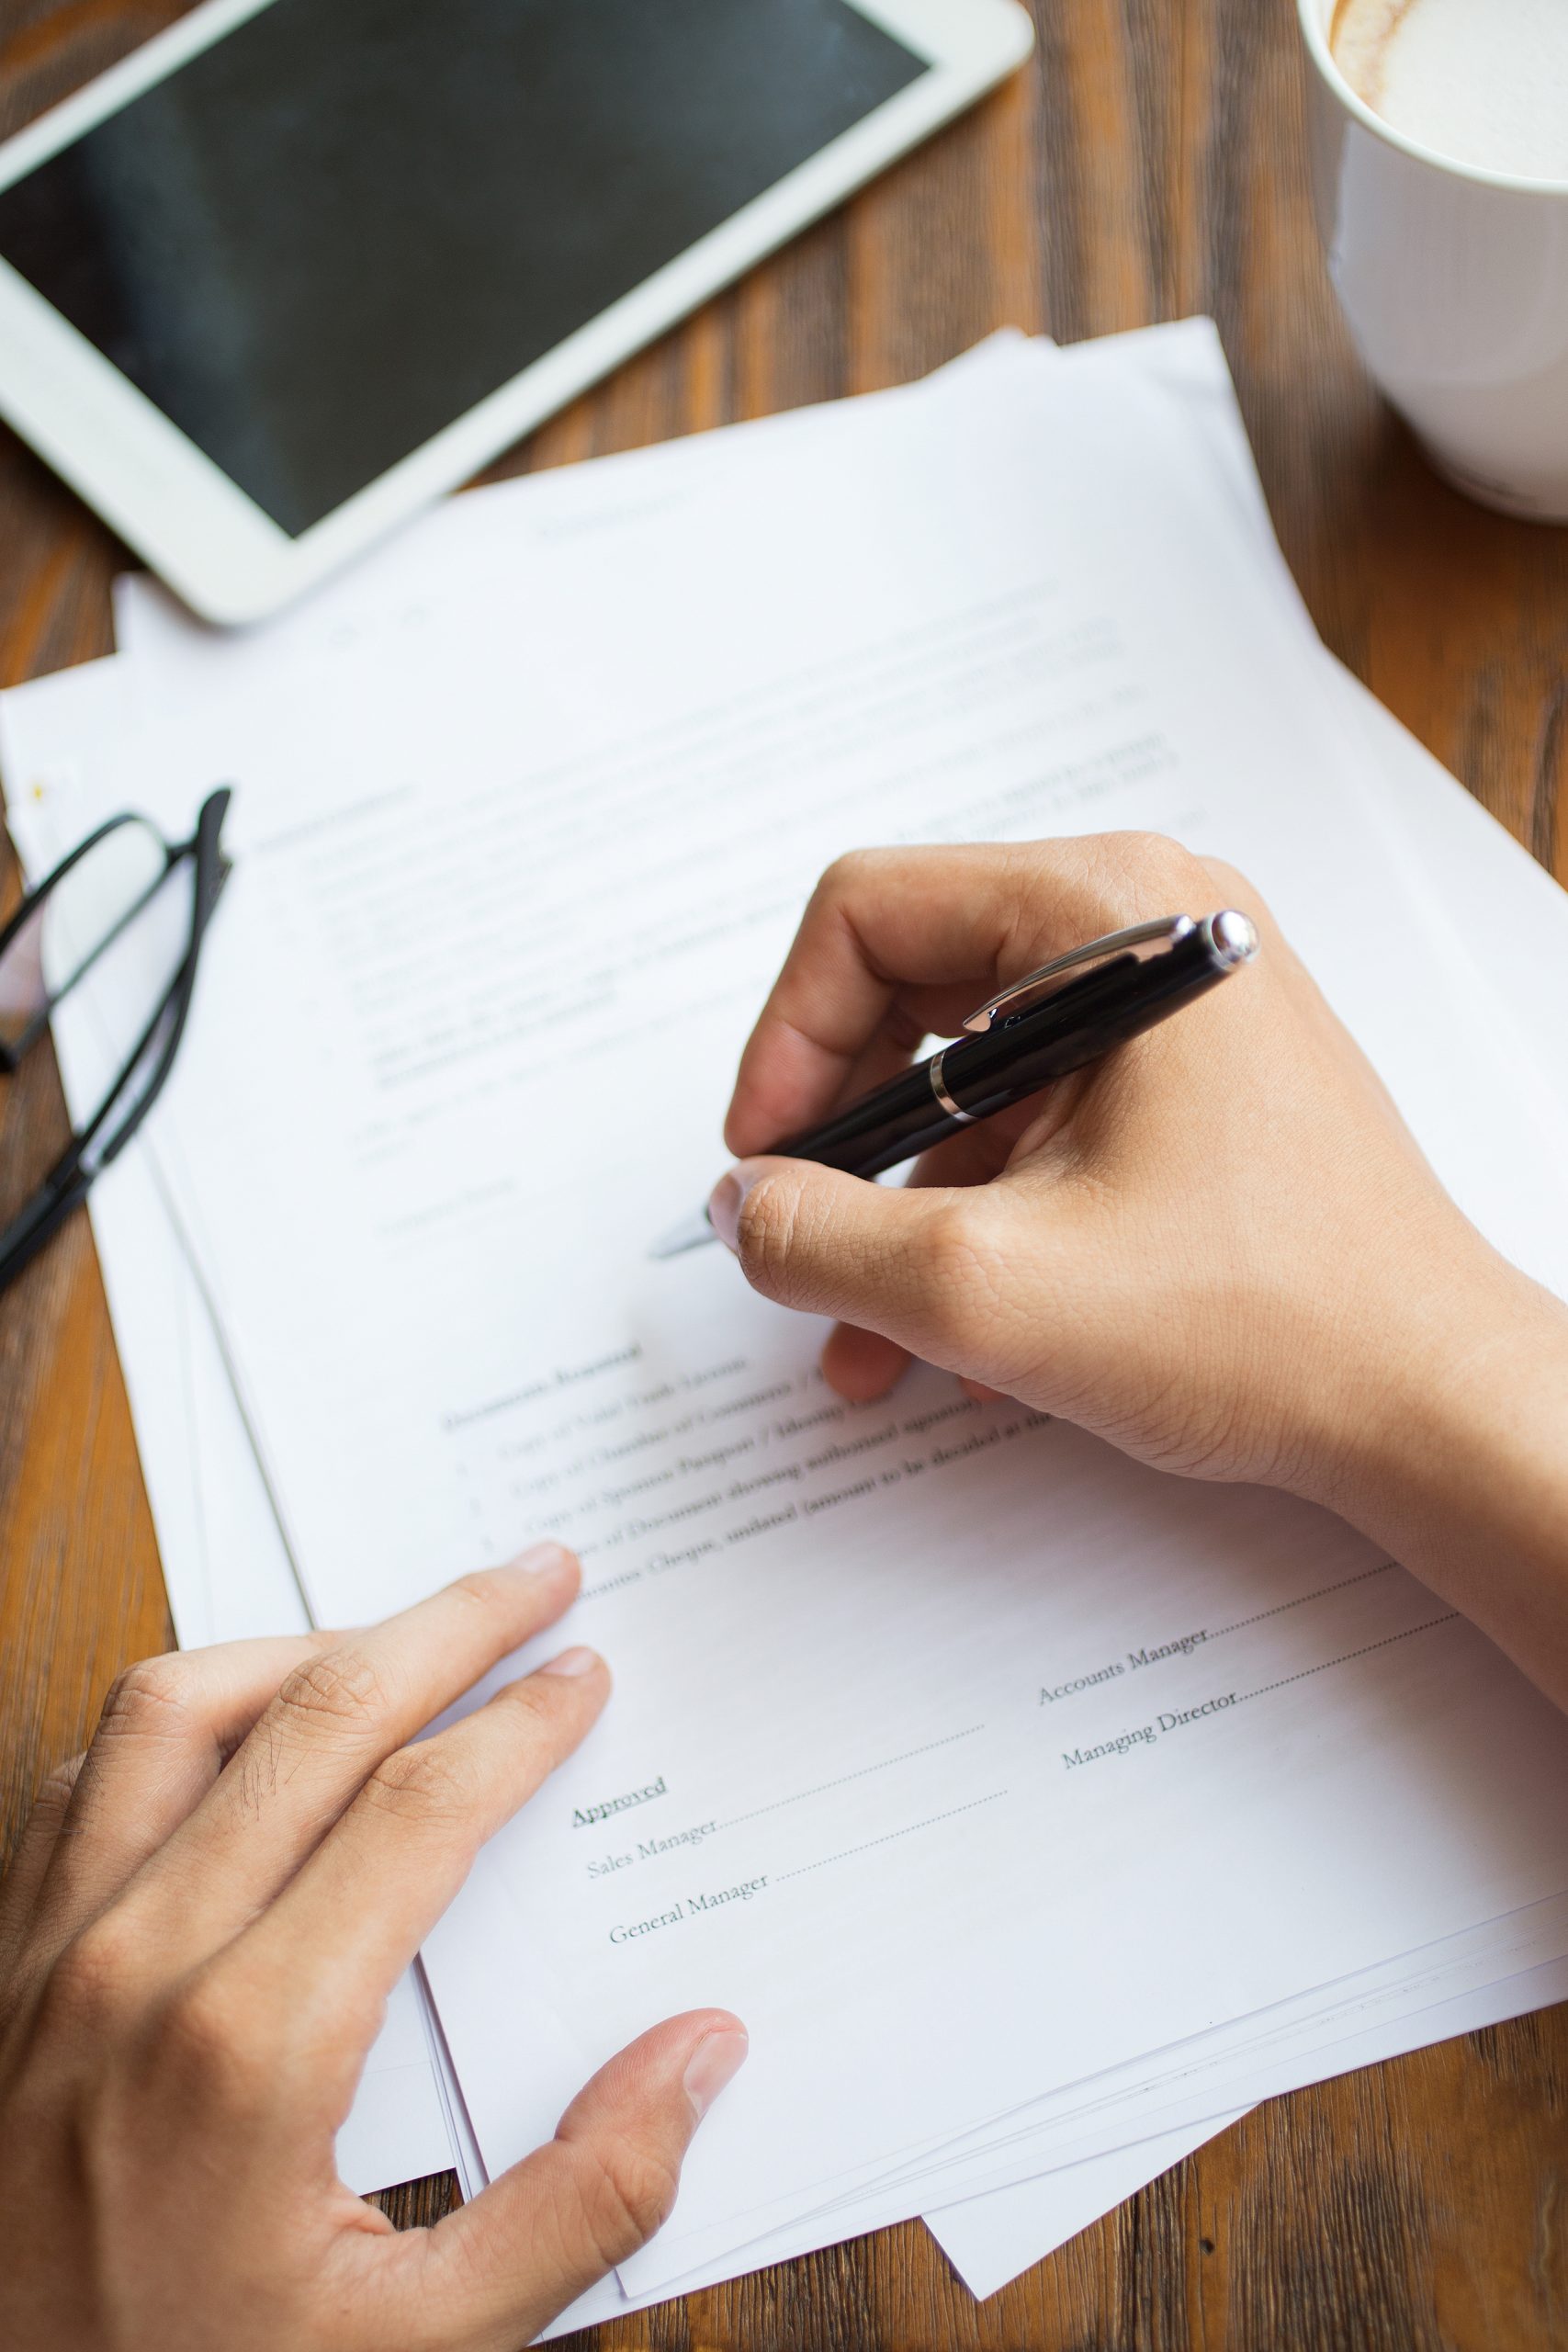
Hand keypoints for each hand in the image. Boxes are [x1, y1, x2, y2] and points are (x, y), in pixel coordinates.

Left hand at [0, 1551, 745, 2351]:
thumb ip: (581, 2204)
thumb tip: (700, 2054)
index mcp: (256, 2046)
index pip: (419, 1809)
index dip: (520, 1723)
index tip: (584, 1674)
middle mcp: (142, 1962)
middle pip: (318, 1716)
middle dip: (448, 1624)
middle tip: (537, 1573)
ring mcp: (53, 1948)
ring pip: (179, 1707)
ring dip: (307, 1645)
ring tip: (402, 1633)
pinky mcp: (4, 1960)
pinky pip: (89, 1772)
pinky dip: (181, 1712)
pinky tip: (248, 1724)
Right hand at [711, 835, 1567, 1705]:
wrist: (1429, 1406)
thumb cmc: (1269, 1321)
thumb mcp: (988, 1287)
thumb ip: (820, 1236)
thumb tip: (740, 1206)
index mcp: (1114, 914)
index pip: (871, 911)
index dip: (787, 1038)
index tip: (762, 1156)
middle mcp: (1154, 932)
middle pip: (914, 988)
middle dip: (841, 1135)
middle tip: (799, 1229)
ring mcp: (1180, 1010)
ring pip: (972, 1080)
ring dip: (901, 1205)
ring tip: (865, 1337)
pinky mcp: (1193, 1088)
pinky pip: (1040, 1128)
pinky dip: (979, 1220)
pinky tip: (953, 1342)